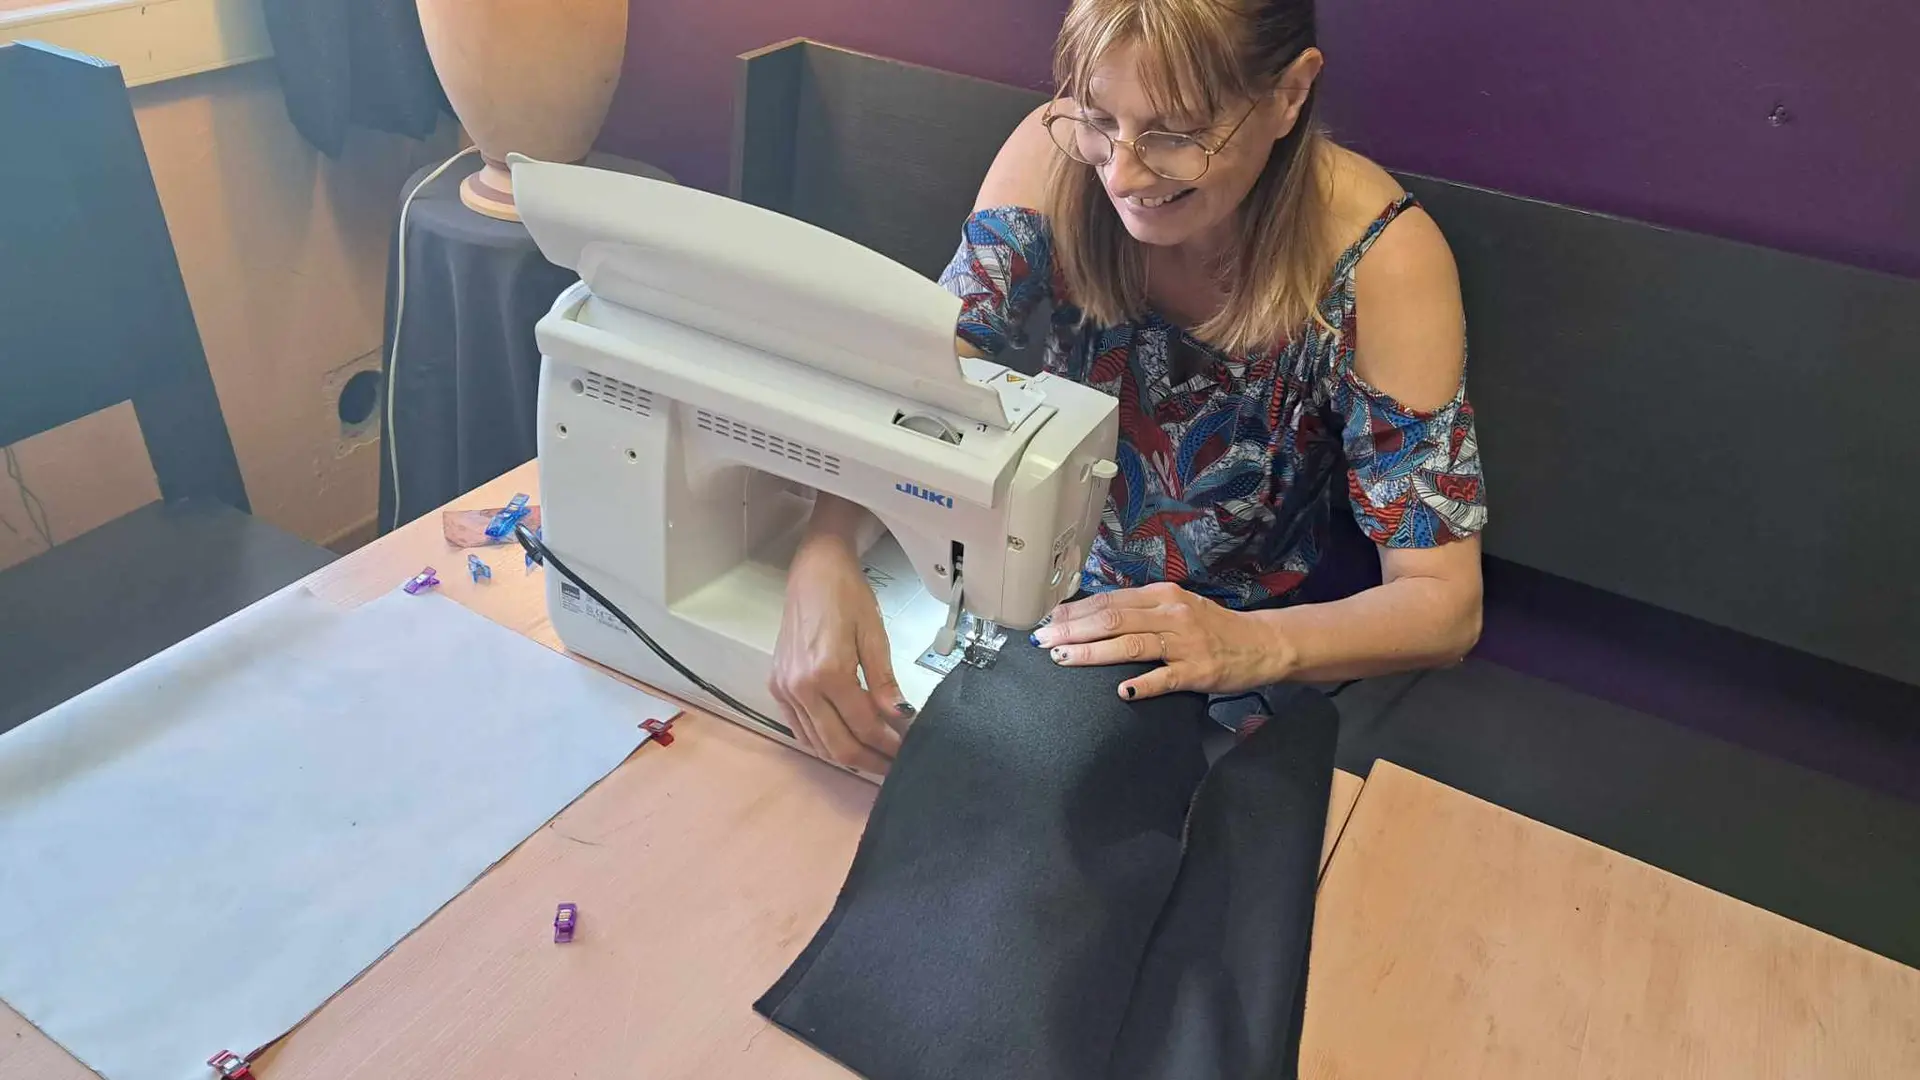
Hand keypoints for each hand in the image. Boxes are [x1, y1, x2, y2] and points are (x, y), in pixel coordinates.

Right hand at [770, 532, 912, 772]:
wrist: (814, 572)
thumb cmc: (847, 595)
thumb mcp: (875, 636)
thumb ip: (885, 683)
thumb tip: (902, 719)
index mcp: (827, 672)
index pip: (865, 725)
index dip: (890, 745)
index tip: (909, 752)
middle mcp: (800, 687)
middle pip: (839, 745)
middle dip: (871, 761)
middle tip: (896, 768)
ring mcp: (784, 689)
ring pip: (818, 743)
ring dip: (849, 757)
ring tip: (876, 759)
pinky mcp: (777, 686)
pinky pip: (801, 729)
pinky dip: (824, 743)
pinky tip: (845, 743)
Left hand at [1032, 583, 1292, 699]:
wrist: (1261, 643)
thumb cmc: (1212, 627)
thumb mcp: (1176, 607)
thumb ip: (1139, 610)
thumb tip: (1090, 616)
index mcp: (1161, 595)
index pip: (1109, 600)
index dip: (1075, 610)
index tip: (1047, 619)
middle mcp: (1171, 613)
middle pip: (1113, 618)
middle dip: (1073, 629)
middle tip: (1043, 639)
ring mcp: (1184, 642)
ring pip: (1131, 644)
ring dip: (1093, 652)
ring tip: (1063, 657)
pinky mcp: (1197, 671)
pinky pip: (1165, 678)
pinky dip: (1142, 684)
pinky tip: (1121, 692)